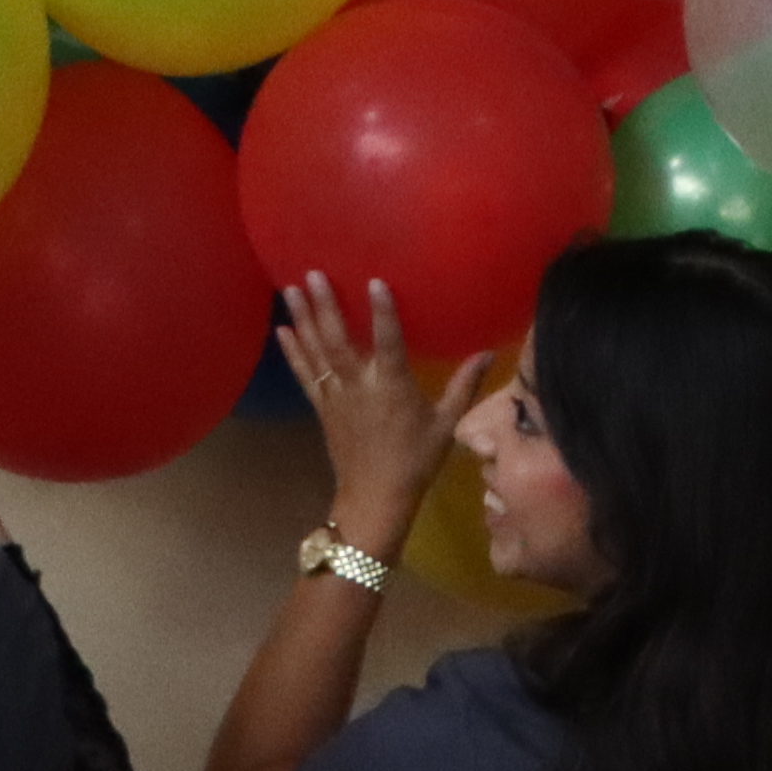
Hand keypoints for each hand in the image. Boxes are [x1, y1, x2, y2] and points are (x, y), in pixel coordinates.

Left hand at [279, 273, 458, 542]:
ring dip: (303, 319)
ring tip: (290, 289)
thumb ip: (465, 385)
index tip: (374, 281)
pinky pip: (305, 375)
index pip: (387, 342)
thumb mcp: (447, 423)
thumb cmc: (416, 460)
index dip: (382, 312)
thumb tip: (488, 353)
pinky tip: (282, 330)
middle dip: (324, 305)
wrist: (376, 497)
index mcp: (391, 387)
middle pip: (337, 339)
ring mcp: (336, 396)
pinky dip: (293, 352)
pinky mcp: (322, 408)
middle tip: (311, 273)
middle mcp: (359, 386)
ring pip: (316, 352)